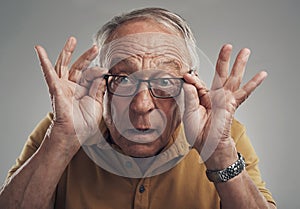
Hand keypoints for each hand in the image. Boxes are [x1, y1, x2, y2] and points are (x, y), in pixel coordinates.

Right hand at [35, 37, 106, 150]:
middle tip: (96, 47)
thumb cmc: (85, 122)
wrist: (75, 133)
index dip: (98, 71)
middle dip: (87, 56)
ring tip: (72, 39)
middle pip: (78, 66)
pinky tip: (38, 49)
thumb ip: (99, 87)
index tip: (106, 69)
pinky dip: (43, 61)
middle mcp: (73, 86)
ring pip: (64, 65)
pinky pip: (48, 72)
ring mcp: (63, 86)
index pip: (91, 75)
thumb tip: (103, 72)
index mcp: (83, 90)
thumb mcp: (97, 102)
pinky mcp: (55, 88)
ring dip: (68, 51)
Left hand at [182, 44, 266, 168]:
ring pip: (233, 78)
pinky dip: (253, 83)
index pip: (198, 83)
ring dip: (239, 65)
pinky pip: (244, 92)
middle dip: (224, 60)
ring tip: (245, 51)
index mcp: (201, 97)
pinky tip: (261, 74)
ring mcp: (225, 99)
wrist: (208, 146)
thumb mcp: (188, 113)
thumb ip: (189, 97)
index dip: (192, 78)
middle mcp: (214, 96)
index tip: (187, 75)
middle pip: (220, 74)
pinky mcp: (232, 104)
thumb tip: (188, 81)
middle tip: (227, 46)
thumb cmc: (197, 133)